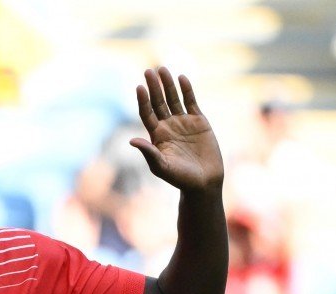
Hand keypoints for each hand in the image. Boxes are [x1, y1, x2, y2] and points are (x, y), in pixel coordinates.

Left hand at [130, 68, 222, 193]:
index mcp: (157, 135)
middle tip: (148, 71)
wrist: (204, 182)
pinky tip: (182, 78)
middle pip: (158, 102)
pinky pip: (191, 102)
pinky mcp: (199, 121)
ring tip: (163, 69)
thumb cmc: (180, 179)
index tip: (139, 87)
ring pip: (174, 98)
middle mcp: (168, 126)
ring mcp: (183, 122)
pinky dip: (187, 90)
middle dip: (153, 87)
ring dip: (168, 84)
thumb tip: (131, 141)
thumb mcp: (162, 167)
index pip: (147, 113)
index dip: (143, 100)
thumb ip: (149, 153)